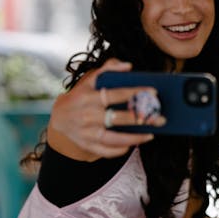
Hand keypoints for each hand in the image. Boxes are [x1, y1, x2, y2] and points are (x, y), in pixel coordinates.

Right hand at [48, 58, 164, 158]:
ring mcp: (86, 133)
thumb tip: (128, 66)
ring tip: (150, 135)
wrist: (58, 116)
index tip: (153, 92)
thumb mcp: (90, 80)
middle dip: (141, 118)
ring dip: (134, 138)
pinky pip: (105, 151)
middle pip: (118, 118)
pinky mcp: (87, 145)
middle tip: (160, 118)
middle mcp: (87, 115)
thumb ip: (108, 69)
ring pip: (113, 138)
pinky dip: (119, 150)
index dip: (135, 93)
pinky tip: (133, 144)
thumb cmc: (80, 95)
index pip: (115, 94)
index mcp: (89, 97)